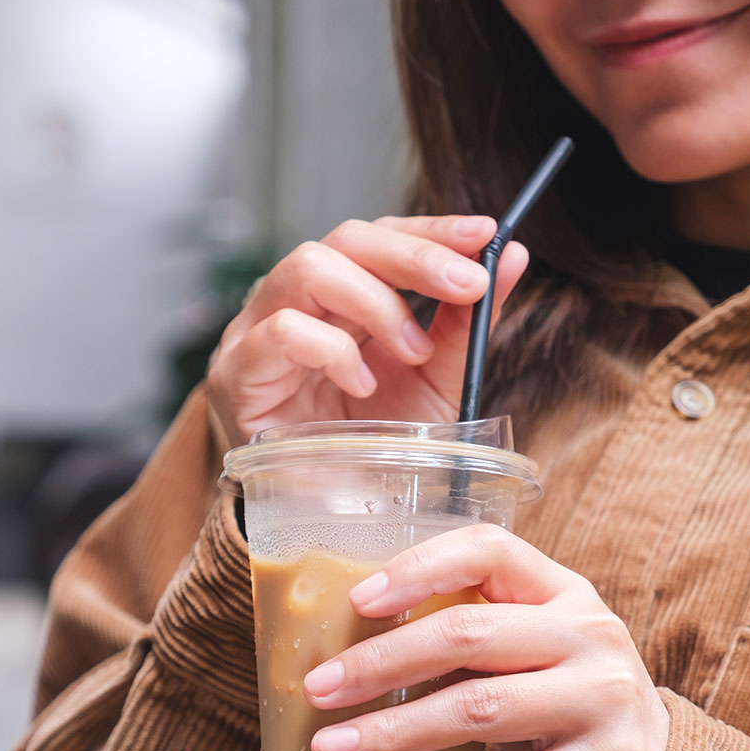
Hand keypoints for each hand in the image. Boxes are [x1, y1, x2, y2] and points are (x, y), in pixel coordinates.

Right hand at [206, 216, 529, 447]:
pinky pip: (281, 331)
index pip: (379, 238)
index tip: (485, 234)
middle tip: (468, 285)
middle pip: (345, 239)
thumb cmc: (376, 449)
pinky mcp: (236, 374)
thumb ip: (465, 320)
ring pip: (308, 268)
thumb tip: (512, 255)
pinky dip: (334, 350)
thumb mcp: (436, 380)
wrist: (337, 519)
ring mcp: (256, 333)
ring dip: (377, 304)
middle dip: (415, 257)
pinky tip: (361, 384)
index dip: (430, 231)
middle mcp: (294, 303)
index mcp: (339, 299)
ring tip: (412, 352)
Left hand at [300, 525, 670, 750]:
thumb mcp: (538, 641)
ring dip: (396, 734)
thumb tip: (346, 655)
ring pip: (481, 711)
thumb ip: (473, 631)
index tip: (358, 599)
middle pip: (470, 635)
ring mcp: (602, 701)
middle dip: (382, 662)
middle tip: (318, 690)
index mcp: (563, 590)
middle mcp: (590, 634)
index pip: (490, 551)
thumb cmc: (565, 689)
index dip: (421, 567)